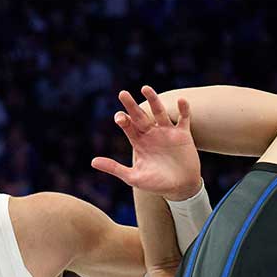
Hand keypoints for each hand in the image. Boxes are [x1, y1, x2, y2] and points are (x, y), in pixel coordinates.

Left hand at [91, 86, 202, 201]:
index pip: (128, 126)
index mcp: (139, 142)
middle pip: (140, 116)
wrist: (180, 188)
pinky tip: (180, 100)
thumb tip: (93, 161)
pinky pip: (183, 118)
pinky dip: (183, 109)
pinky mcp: (183, 134)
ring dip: (153, 100)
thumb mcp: (133, 177)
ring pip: (159, 112)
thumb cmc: (156, 184)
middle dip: (131, 106)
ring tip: (145, 88)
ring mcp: (167, 132)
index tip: (119, 117)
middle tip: (122, 94)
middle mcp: (152, 134)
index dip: (123, 120)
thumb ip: (114, 168)